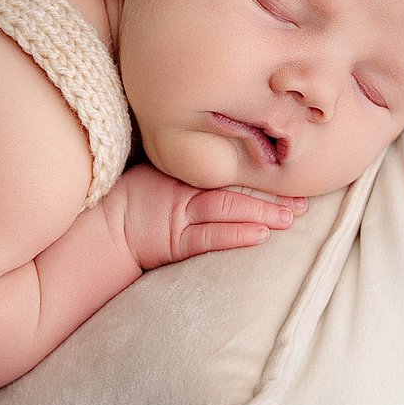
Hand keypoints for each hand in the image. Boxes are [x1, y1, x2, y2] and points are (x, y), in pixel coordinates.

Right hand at [110, 163, 306, 270]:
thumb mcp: (156, 175)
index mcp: (184, 173)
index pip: (228, 170)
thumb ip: (186, 170)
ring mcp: (180, 214)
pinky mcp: (175, 240)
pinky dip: (236, 235)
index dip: (260, 173)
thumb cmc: (127, 201)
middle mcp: (185, 190)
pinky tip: (261, 235)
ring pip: (228, 209)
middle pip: (235, 189)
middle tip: (303, 200)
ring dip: (263, 213)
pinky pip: (210, 236)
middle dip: (271, 195)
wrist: (99, 228)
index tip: (289, 171)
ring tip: (291, 217)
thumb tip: (221, 163)